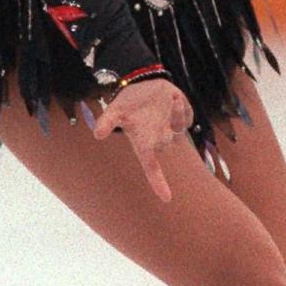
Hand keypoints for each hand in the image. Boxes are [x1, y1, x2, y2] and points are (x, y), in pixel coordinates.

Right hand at [93, 78, 192, 200]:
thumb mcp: (115, 111)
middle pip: (166, 144)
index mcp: (144, 143)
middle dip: (163, 133)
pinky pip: (187, 117)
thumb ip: (106, 122)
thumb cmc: (128, 105)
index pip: (151, 168)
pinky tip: (174, 98)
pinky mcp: (182, 116)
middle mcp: (160, 139)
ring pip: (179, 128)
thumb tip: (97, 134)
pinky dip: (182, 108)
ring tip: (172, 100)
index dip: (158, 183)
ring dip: (176, 115)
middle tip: (155, 118)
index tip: (166, 199)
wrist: (143, 86)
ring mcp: (172, 128)